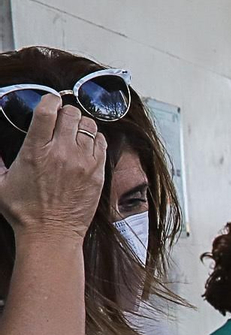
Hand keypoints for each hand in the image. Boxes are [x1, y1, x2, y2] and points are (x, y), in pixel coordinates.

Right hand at [0, 93, 107, 242]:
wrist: (51, 234)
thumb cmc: (23, 211)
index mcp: (35, 150)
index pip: (48, 110)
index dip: (50, 100)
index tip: (50, 101)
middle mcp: (62, 152)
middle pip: (72, 114)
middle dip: (65, 113)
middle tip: (61, 120)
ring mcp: (83, 162)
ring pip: (90, 126)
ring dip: (81, 125)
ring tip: (74, 133)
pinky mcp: (98, 173)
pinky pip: (102, 144)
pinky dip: (95, 140)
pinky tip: (87, 145)